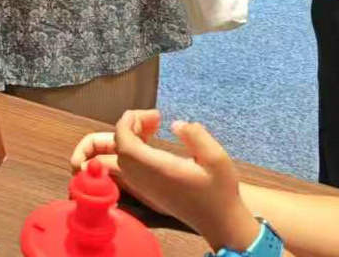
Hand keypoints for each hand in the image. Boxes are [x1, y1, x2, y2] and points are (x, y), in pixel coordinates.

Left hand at [71, 111, 260, 251]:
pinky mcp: (146, 190)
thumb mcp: (217, 159)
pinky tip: (153, 142)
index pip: (124, 144)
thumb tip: (175, 124)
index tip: (154, 115)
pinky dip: (133, 148)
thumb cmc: (220, 191)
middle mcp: (144, 179)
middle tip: (155, 119)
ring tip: (154, 126)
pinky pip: (127, 165)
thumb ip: (196, 136)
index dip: (129, 123)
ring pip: (120, 156)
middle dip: (130, 126)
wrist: (221, 224)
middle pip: (118, 148)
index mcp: (157, 169)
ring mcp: (143, 187)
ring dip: (131, 136)